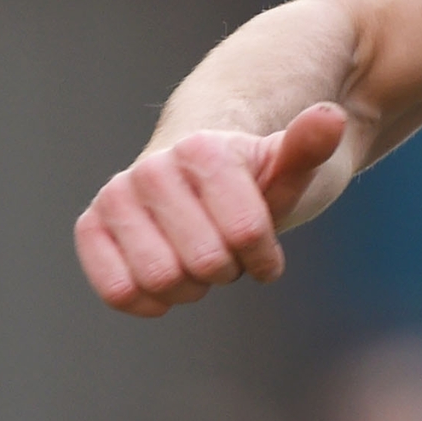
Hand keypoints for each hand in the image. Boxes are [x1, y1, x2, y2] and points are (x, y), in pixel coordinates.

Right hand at [74, 103, 348, 316]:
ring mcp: (116, 195)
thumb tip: (331, 117)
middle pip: (204, 263)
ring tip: (200, 262)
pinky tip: (169, 288)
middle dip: (228, 271)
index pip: (245, 234)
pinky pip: (118, 292)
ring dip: (192, 289)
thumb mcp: (291, 170)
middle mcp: (151, 167)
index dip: (263, 256)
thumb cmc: (256, 183)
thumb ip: (309, 148)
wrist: (203, 180)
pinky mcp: (91, 226)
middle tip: (229, 254)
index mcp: (204, 149)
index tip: (266, 252)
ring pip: (160, 280)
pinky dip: (151, 303)